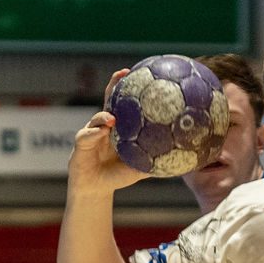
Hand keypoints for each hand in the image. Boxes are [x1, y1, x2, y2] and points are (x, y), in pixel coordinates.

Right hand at [67, 69, 145, 195]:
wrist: (96, 190)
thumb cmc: (118, 175)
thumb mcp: (140, 167)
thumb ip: (156, 161)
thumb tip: (183, 159)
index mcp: (118, 128)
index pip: (125, 103)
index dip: (131, 87)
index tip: (141, 72)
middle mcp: (103, 126)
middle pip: (108, 100)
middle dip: (114, 85)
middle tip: (123, 74)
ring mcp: (90, 133)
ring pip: (96, 119)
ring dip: (103, 116)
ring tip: (113, 118)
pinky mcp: (80, 146)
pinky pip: (86, 136)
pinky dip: (94, 133)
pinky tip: (102, 132)